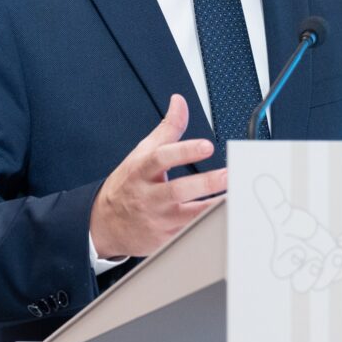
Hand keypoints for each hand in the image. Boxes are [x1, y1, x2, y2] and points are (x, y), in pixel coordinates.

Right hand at [89, 94, 226, 260]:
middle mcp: (149, 196)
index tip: (207, 146)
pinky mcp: (167, 238)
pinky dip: (210, 226)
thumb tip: (179, 102)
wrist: (105, 223)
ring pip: (189, 216)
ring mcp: (158, 219)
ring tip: (236, 197)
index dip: (184, 151)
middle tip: (229, 175)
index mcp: (142, 171)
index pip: (161, 158)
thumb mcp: (142, 153)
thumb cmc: (129, 184)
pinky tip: (226, 218)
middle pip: (177, 190)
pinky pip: (191, 233)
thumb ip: (167, 129)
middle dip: (205, 183)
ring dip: (214, 207)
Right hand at [253, 175, 341, 291]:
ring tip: (340, 254)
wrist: (311, 234)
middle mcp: (300, 270)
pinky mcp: (336, 269)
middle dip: (311, 275)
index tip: (299, 251)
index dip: (290, 263)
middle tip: (317, 262)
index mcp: (283, 260)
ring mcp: (319, 272)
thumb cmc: (294, 226)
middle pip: (302, 283)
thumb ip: (274, 202)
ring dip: (333, 269)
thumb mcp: (285, 214)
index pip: (282, 269)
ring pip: (324, 279)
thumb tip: (262, 181)